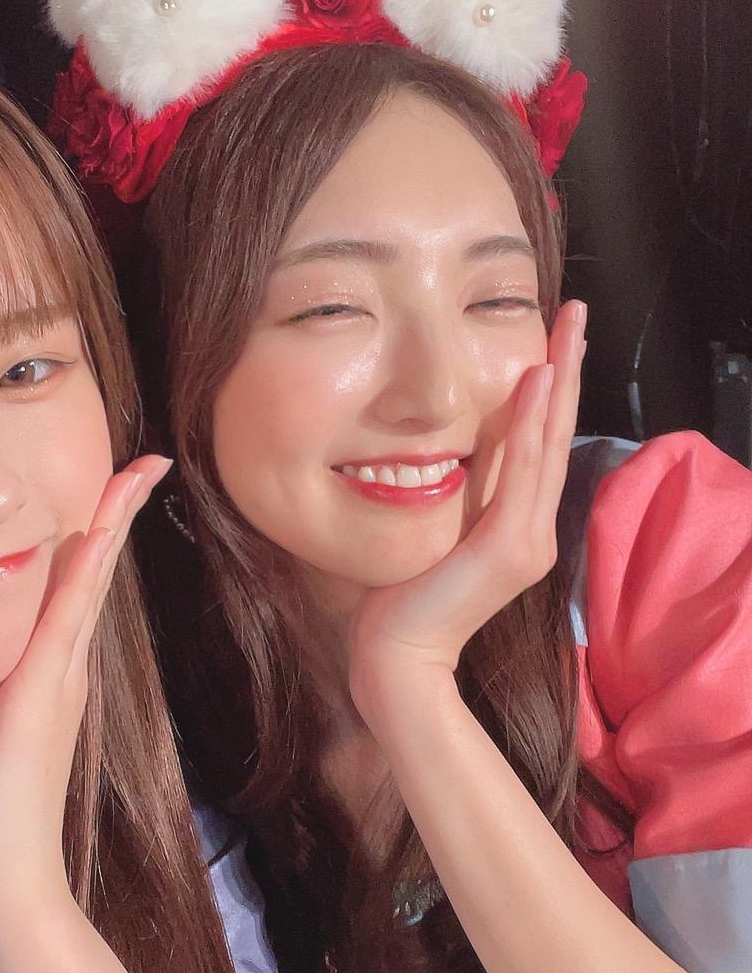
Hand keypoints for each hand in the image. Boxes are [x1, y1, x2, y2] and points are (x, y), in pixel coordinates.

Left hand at [0, 454, 171, 940]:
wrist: (6, 878)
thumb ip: (7, 696)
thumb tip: (3, 667)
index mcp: (54, 674)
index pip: (79, 586)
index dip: (100, 534)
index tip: (120, 487)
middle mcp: (64, 669)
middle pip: (95, 573)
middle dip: (118, 512)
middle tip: (147, 461)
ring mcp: (56, 682)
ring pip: (86, 585)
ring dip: (109, 526)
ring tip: (134, 476)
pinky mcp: (35, 698)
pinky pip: (62, 621)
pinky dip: (81, 575)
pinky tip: (92, 536)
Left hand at [349, 301, 584, 714]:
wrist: (398, 657)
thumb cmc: (400, 600)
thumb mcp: (433, 532)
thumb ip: (452, 496)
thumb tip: (446, 452)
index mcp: (517, 526)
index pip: (540, 445)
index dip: (550, 391)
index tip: (551, 341)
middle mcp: (534, 530)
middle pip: (557, 434)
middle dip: (566, 370)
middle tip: (575, 314)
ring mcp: (527, 540)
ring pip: (548, 444)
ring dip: (558, 381)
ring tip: (565, 330)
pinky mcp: (509, 548)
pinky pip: (524, 472)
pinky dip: (532, 423)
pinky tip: (536, 379)